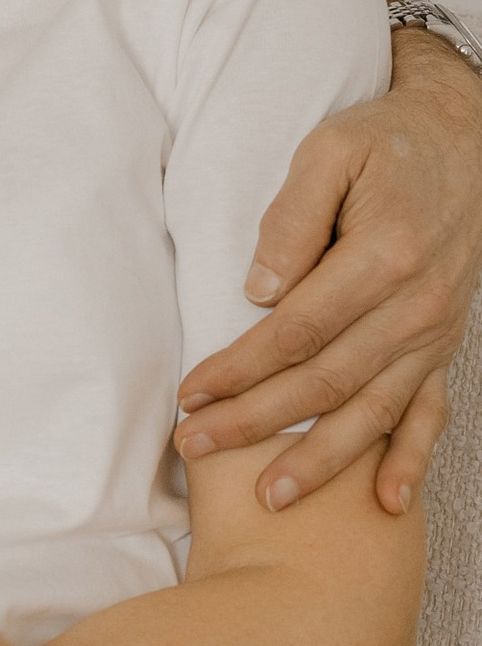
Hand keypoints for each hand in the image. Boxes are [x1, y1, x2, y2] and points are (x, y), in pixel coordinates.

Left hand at [176, 35, 481, 514]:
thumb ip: (292, 217)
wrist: (465, 142)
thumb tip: (257, 289)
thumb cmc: (387, 143)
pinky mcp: (442, 344)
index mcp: (383, 258)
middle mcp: (414, 307)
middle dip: (256, 422)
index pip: (295, 332)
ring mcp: (432, 332)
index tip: (191, 394)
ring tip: (272, 497)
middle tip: (196, 447)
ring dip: (321, 459)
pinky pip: (430, 412)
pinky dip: (411, 461)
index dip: (239, 368)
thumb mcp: (331, 150)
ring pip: (372, 411)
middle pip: (324, 381)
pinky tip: (385, 503)